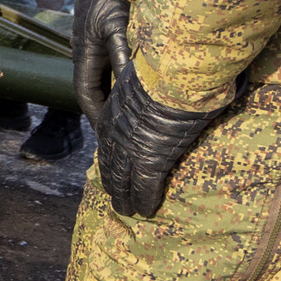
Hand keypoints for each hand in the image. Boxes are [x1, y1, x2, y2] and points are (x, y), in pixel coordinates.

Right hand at [71, 0, 127, 130]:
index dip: (97, 117)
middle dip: (104, 114)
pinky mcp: (102, 40)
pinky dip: (117, 84)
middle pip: (93, 92)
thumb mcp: (118, 26)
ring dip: (110, 100)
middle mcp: (85, 55)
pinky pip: (108, 69)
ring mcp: (93, 48)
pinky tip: (130, 91)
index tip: (109, 136)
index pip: (87, 95)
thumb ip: (123, 55)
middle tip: (120, 136)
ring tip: (126, 120)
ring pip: (101, 81)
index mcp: (85, 56)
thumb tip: (131, 85)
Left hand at [94, 22, 226, 219]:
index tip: (111, 171)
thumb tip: (153, 86)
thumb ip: (143, 90)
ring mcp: (131, 148)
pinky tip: (147, 211)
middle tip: (117, 200)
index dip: (109, 160)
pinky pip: (145, 187)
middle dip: (113, 185)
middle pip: (110, 166)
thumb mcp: (143, 79)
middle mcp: (116, 133)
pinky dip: (146, 200)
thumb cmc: (165, 69)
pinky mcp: (151, 160)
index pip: (107, 143)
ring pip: (123, 181)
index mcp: (112, 112)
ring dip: (126, 198)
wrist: (173, 74)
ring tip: (129, 211)